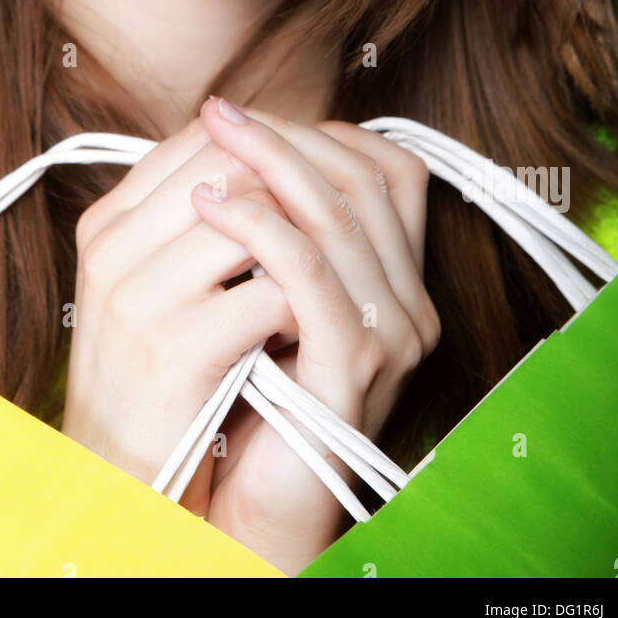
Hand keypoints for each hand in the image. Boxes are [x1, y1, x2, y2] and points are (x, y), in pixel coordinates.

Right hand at [60, 113, 295, 513]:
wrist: (122, 486)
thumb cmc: (154, 379)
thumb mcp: (152, 286)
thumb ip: (191, 224)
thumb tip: (268, 159)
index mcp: (106, 225)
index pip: (197, 140)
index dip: (268, 147)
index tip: (310, 172)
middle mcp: (113, 249)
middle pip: (229, 164)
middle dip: (295, 185)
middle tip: (334, 215)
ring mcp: (139, 299)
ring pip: (257, 220)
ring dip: (306, 241)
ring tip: (331, 266)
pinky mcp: (175, 352)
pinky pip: (268, 297)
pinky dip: (303, 305)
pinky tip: (312, 324)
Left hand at [191, 98, 439, 574]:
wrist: (245, 505)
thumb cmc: (247, 397)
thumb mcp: (266, 297)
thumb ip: (278, 233)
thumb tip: (236, 146)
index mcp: (398, 283)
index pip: (386, 172)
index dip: (320, 132)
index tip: (247, 115)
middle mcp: (409, 305)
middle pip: (362, 182)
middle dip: (286, 135)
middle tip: (218, 112)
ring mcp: (389, 337)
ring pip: (339, 216)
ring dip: (268, 164)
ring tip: (209, 142)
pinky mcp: (352, 368)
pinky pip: (309, 274)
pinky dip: (258, 226)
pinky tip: (208, 205)